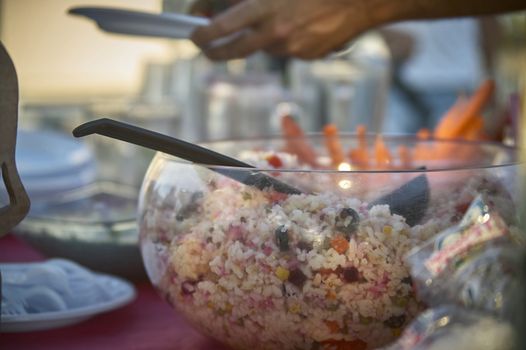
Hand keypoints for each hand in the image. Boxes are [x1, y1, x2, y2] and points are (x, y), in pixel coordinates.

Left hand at [191, 0, 374, 59]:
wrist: (360, 0)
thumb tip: (218, 8)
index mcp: (265, 7)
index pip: (222, 27)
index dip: (202, 34)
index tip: (194, 34)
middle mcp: (275, 32)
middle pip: (234, 51)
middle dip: (215, 51)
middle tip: (207, 48)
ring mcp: (292, 48)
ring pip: (265, 47)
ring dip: (262, 36)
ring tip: (283, 15)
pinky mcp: (306, 56)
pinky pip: (286, 50)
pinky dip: (286, 39)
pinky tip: (302, 23)